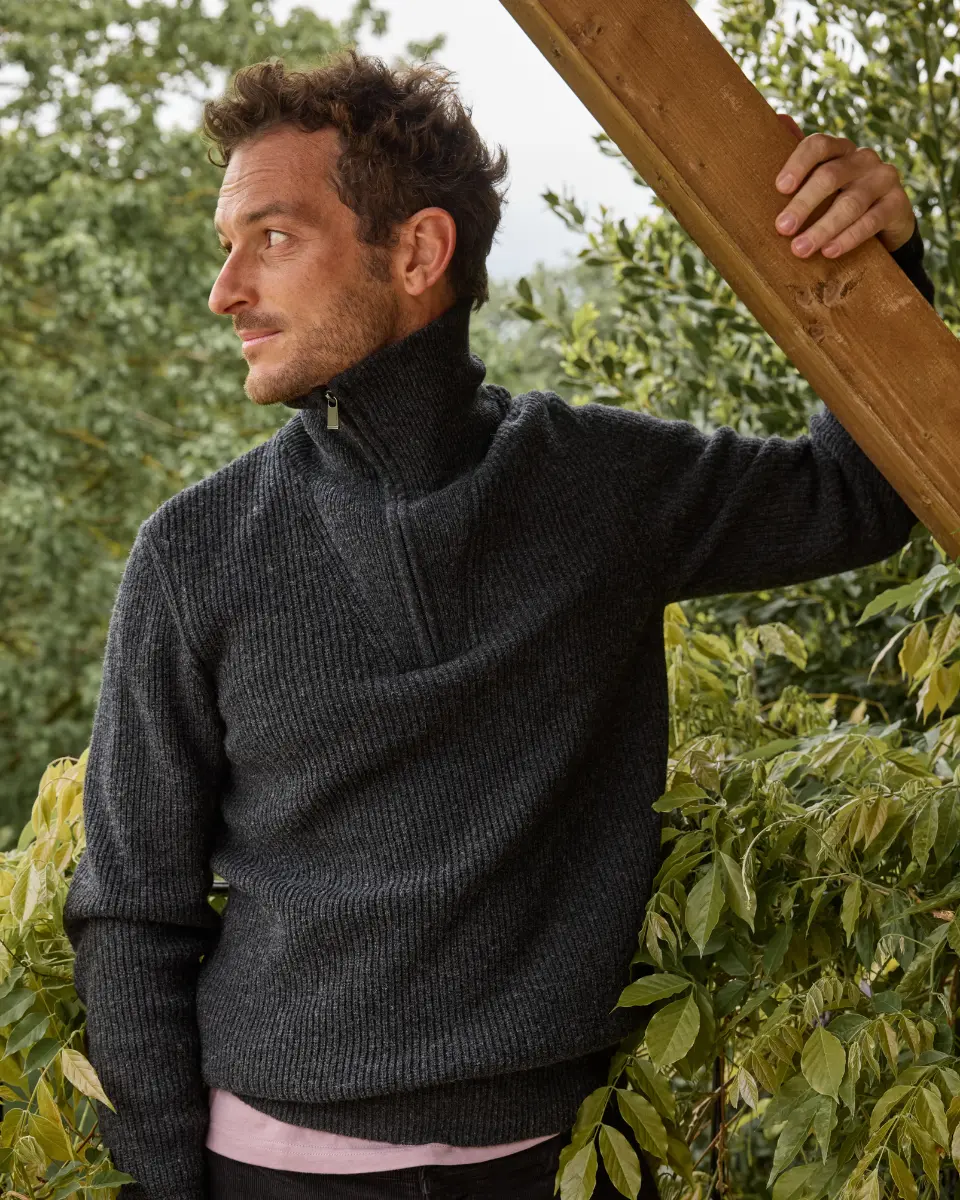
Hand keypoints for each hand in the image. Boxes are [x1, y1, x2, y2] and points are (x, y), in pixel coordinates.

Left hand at [773, 113, 915, 258]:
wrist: (885, 221)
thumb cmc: (839, 198)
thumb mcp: (818, 180)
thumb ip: (800, 158)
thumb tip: (778, 118)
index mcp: (838, 150)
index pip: (817, 146)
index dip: (798, 164)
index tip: (780, 188)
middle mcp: (862, 159)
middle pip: (830, 176)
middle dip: (804, 204)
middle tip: (782, 228)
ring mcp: (882, 179)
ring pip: (850, 202)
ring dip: (823, 228)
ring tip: (800, 249)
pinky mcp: (897, 203)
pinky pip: (872, 220)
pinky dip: (849, 237)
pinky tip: (830, 252)